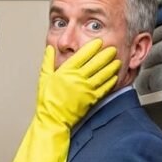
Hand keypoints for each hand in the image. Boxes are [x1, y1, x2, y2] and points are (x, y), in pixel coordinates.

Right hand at [10, 40, 120, 161]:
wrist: (53, 119)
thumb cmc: (47, 100)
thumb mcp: (44, 78)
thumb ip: (48, 61)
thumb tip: (50, 49)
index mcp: (65, 71)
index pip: (82, 54)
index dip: (92, 47)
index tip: (98, 42)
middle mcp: (77, 78)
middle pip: (96, 62)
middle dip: (106, 54)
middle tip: (112, 49)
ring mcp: (85, 89)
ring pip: (103, 74)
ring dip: (111, 66)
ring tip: (117, 61)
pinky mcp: (91, 99)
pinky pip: (104, 87)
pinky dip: (111, 80)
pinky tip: (114, 76)